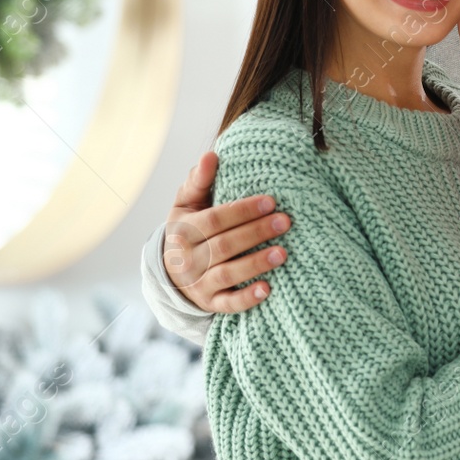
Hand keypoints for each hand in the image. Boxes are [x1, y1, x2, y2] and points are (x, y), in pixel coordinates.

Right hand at [162, 151, 288, 311]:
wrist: (173, 272)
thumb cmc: (189, 229)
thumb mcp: (187, 205)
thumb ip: (199, 181)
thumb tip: (211, 154)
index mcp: (184, 231)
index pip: (213, 220)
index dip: (241, 211)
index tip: (270, 201)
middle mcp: (189, 259)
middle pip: (224, 246)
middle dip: (255, 233)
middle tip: (286, 221)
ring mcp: (199, 284)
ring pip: (227, 275)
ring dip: (255, 264)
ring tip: (283, 253)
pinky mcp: (210, 304)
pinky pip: (228, 304)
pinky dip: (247, 298)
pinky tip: (268, 289)